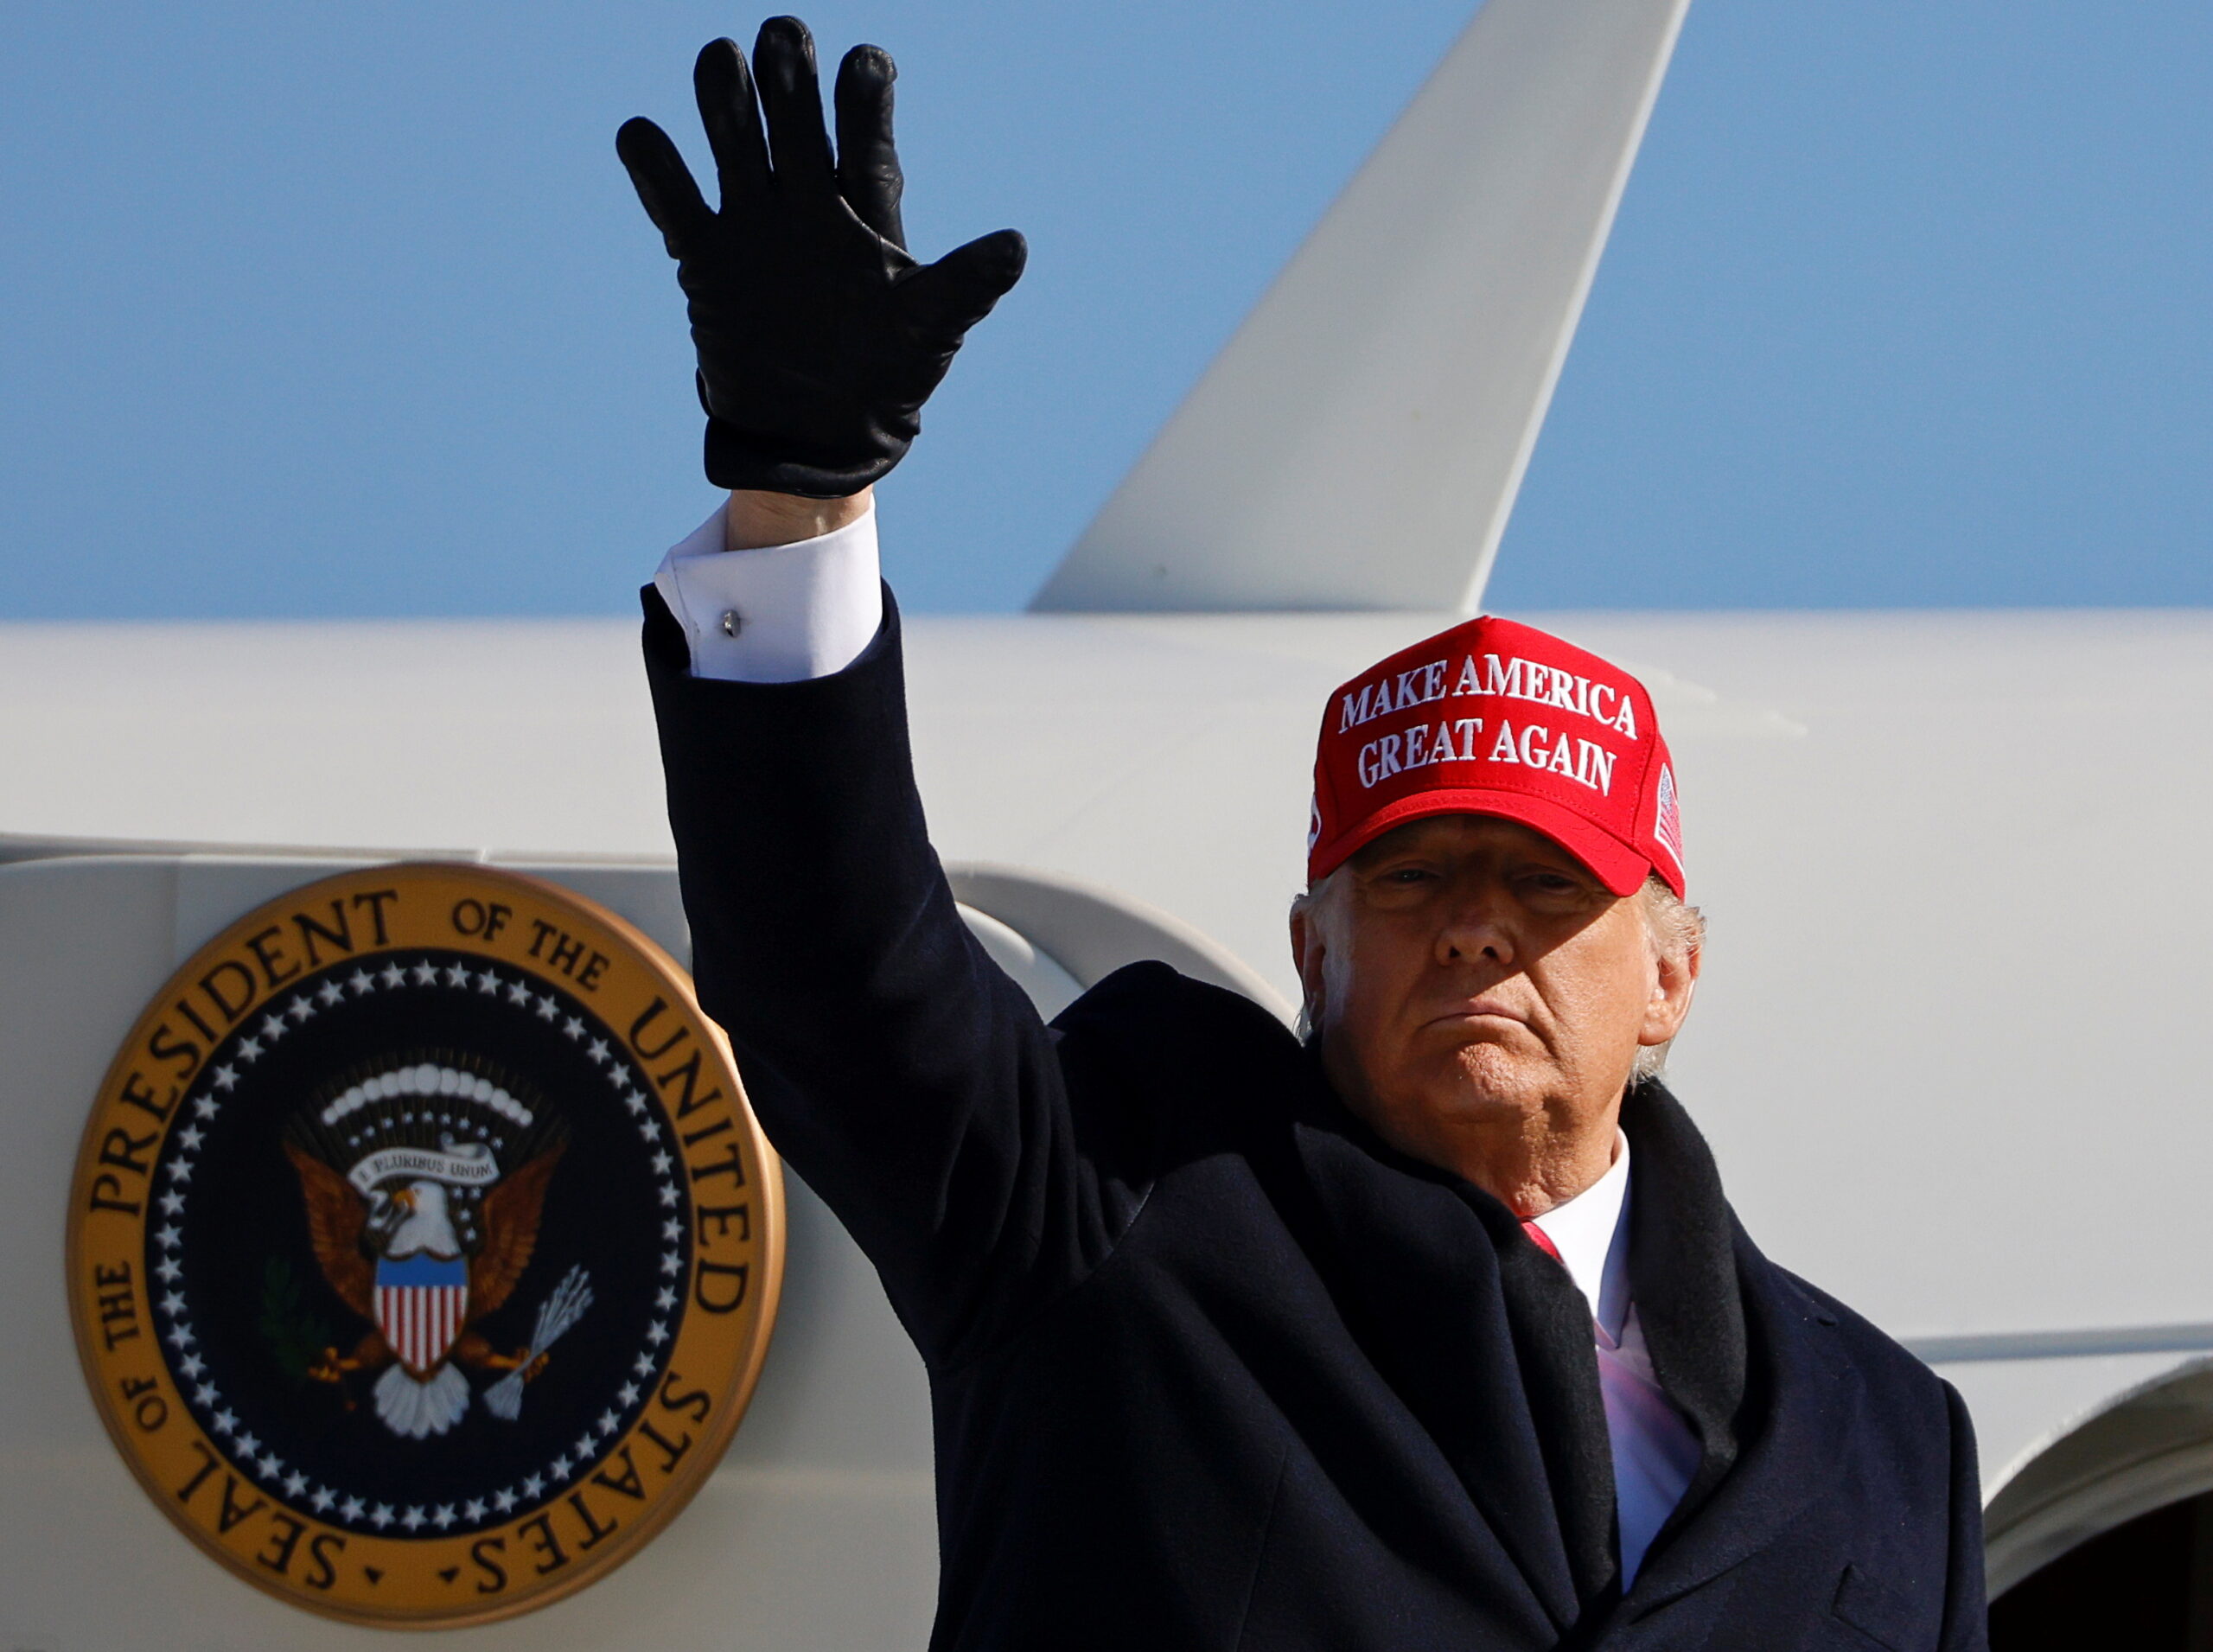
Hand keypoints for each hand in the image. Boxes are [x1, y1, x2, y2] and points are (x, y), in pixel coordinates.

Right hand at [618, 17, 1026, 497]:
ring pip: (733, 138)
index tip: (867, 61)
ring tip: (723, 62)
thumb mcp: (930, 331)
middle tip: (784, 38)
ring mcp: (754, 224)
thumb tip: (1015, 247)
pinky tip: (644, 137)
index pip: (865, 141)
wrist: (816, 437)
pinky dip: (654, 165)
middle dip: (788, 77)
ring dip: (725, 98)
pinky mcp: (705, 257)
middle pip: (794, 120)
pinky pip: (672, 199)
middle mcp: (809, 203)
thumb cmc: (886, 379)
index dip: (864, 98)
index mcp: (867, 212)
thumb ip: (965, 285)